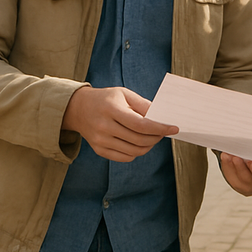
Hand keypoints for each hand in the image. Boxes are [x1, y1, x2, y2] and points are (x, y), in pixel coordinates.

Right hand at [61, 86, 177, 161]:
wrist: (78, 108)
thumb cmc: (105, 99)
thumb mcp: (123, 94)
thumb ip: (142, 104)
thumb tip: (161, 116)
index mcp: (111, 109)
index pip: (140, 124)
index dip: (159, 128)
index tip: (173, 128)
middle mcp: (104, 126)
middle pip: (138, 140)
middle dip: (156, 137)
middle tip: (164, 132)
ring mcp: (101, 140)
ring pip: (133, 151)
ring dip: (149, 146)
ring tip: (153, 137)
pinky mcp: (99, 150)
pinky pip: (124, 157)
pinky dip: (137, 152)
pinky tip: (140, 143)